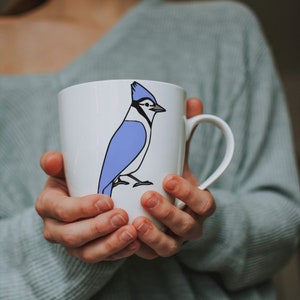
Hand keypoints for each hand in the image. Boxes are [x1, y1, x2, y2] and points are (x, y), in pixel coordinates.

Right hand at [35, 151, 140, 262]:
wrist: (77, 197)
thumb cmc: (72, 179)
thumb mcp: (63, 168)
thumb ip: (55, 163)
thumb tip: (51, 160)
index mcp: (47, 205)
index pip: (62, 210)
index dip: (84, 208)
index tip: (108, 201)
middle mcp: (54, 229)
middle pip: (73, 236)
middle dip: (99, 227)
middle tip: (122, 216)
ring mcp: (70, 245)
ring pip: (88, 253)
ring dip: (111, 244)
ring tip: (132, 232)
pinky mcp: (86, 252)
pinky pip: (102, 258)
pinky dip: (119, 252)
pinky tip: (135, 243)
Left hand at [132, 98, 215, 258]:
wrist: (166, 205)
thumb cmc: (171, 176)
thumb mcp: (178, 155)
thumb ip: (183, 132)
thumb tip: (193, 101)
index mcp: (197, 202)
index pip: (204, 203)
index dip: (190, 193)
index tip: (168, 176)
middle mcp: (188, 224)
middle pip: (187, 227)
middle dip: (168, 213)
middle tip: (147, 195)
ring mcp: (172, 239)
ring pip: (169, 246)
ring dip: (153, 236)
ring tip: (134, 220)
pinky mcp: (154, 249)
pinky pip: (148, 254)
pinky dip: (138, 247)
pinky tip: (122, 234)